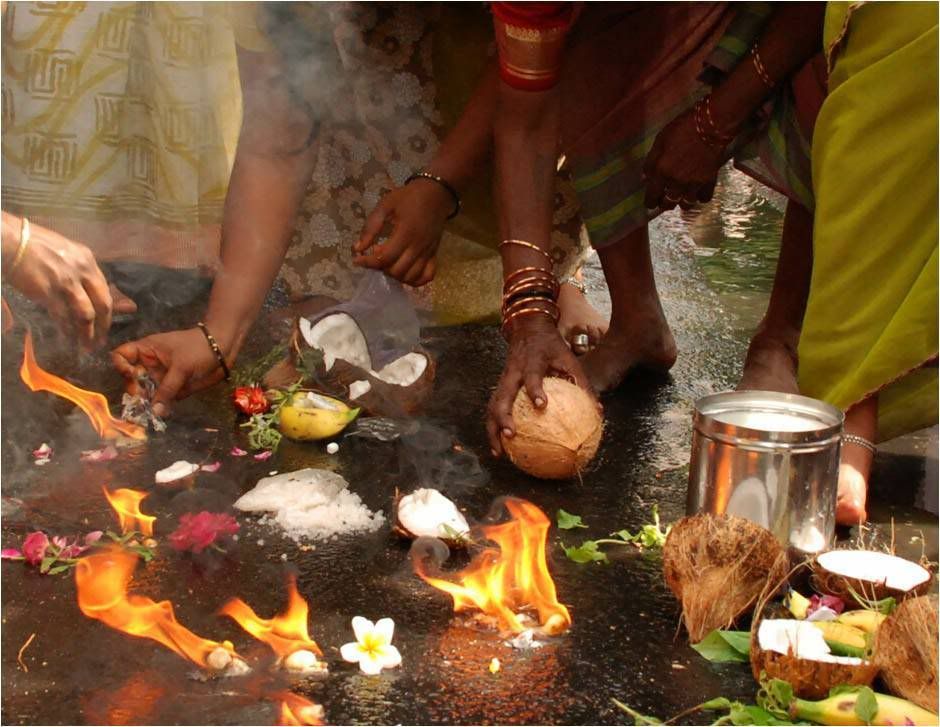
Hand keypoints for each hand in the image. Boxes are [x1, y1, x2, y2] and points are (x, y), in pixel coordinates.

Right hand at [8, 225, 112, 348]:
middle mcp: (82, 271)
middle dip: (104, 326)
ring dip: (88, 334)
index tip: (106, 323)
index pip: (105, 290)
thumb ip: (78, 270)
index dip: (107, 310)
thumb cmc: (33, 245)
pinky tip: (67, 339)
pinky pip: (62, 316)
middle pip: (103, 304)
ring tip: (87, 346)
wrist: (10, 240)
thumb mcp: (65, 253)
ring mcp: (66, 282)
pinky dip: (66, 330)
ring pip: (86, 314)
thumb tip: (84, 291)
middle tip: (101, 340)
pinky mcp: (48, 291)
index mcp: (88, 260)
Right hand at [112, 328, 226, 416]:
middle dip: (133, 390)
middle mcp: (150, 364)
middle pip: (131, 379)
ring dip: (146, 402)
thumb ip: (167, 389)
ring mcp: (161, 376)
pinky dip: (160, 406)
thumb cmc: (199, 348)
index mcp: (146, 350)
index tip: (131, 374)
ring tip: (149, 412)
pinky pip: (162, 399)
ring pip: (146, 392)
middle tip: (141, 399)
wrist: (223, 349)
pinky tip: (162, 413)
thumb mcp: (181, 367)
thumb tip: (155, 411)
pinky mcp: (173, 387)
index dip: (120, 365)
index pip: (121, 355)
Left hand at [352, 179, 451, 286]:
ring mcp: (428, 253)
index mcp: (405, 233)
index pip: (385, 258)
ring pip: (411, 277)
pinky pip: (427, 276)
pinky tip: (404, 273)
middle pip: (397, 271)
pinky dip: (415, 281)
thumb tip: (358, 248)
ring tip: (389, 263)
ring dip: (396, 275)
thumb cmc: (408, 198)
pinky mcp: (434, 254)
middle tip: (375, 256)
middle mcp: (418, 247)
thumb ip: (371, 227)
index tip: (357, 259)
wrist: (436, 193)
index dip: (368, 262)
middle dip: (382, 268)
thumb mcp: (385, 205)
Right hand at [487, 315, 594, 456]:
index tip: (541, 406)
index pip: (532, 377)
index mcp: (532, 363)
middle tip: (510, 436)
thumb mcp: (569, 359)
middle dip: (503, 418)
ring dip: (493, 430)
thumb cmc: (551, 346)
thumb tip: (598, 411)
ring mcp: (503, 380)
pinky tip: (501, 445)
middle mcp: (513, 373)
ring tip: (499, 453)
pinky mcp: (500, 387)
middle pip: (501, 397)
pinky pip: (494, 409)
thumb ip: (582, 383)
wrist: (528, 328)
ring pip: (492, 407)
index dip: (535, 390)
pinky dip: (495, 427)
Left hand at [643, 109, 726, 211]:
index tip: (651, 203)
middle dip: (664, 203)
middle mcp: (677, 182)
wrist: (710, 125)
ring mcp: (694, 184)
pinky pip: (703, 198)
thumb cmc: (681, 129)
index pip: (652, 196)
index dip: (650, 202)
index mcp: (662, 173)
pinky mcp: (709, 181)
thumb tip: (644, 179)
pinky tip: (697, 192)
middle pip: (668, 204)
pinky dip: (699, 197)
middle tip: (664, 199)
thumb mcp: (659, 141)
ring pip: (686, 205)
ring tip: (681, 196)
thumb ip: (650, 162)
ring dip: (681, 202)